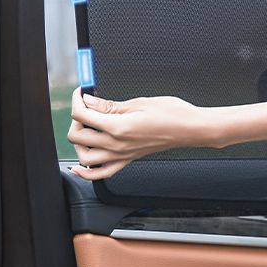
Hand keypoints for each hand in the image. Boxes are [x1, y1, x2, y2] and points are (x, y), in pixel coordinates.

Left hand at [68, 88, 212, 179]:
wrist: (189, 129)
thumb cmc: (171, 114)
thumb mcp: (138, 102)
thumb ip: (109, 105)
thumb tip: (89, 102)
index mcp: (118, 127)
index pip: (82, 115)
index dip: (77, 100)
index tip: (82, 93)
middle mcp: (117, 145)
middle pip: (77, 135)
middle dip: (76, 119)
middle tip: (86, 108)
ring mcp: (122, 155)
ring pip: (84, 156)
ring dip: (79, 142)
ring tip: (86, 129)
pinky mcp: (128, 159)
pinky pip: (101, 173)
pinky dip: (87, 172)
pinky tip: (80, 166)